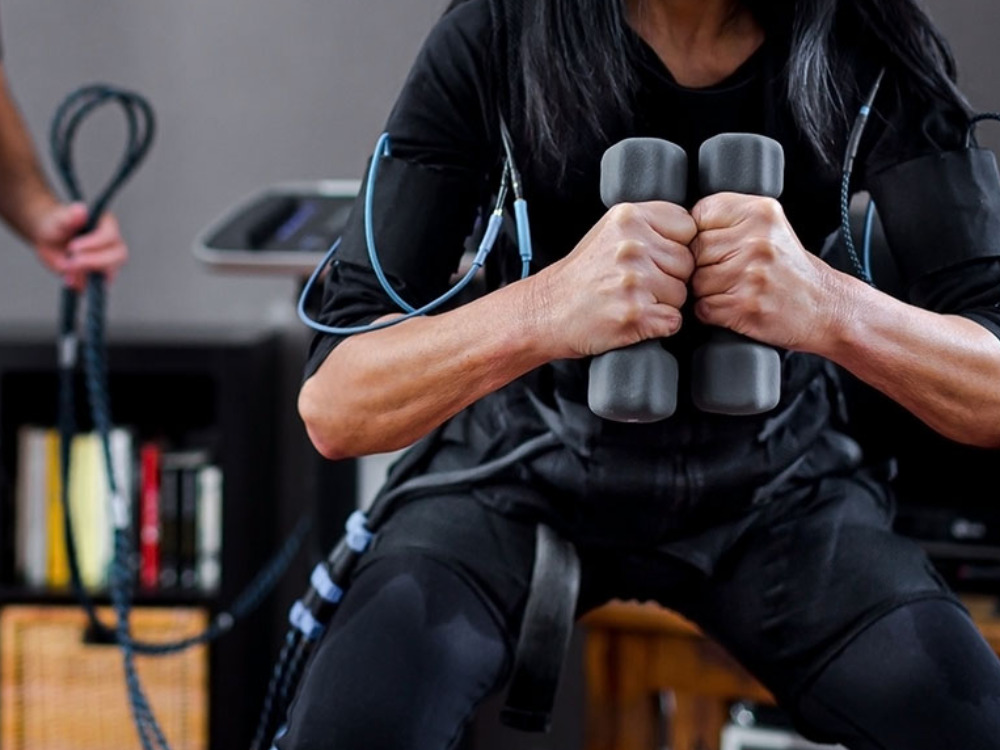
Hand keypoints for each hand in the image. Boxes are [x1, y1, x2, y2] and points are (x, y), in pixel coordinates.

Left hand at [32, 202, 128, 290]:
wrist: (48, 238)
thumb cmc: (55, 224)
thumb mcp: (57, 218)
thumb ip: (69, 215)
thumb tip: (81, 210)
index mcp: (107, 225)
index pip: (111, 236)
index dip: (93, 244)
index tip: (72, 247)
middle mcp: (112, 243)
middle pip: (118, 256)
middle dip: (94, 261)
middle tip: (71, 262)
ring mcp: (108, 261)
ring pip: (112, 272)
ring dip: (88, 274)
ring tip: (67, 269)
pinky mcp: (100, 275)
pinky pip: (98, 285)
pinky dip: (84, 284)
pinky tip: (69, 278)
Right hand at [530, 201, 696, 358]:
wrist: (547, 310)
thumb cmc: (581, 275)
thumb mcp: (610, 231)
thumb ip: (649, 225)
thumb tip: (693, 231)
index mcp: (628, 217)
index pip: (687, 226)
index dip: (676, 245)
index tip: (654, 257)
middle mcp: (632, 246)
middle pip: (687, 262)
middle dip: (669, 276)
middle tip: (638, 282)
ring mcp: (634, 281)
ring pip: (682, 293)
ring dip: (663, 302)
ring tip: (632, 298)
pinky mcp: (635, 314)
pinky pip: (673, 320)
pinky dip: (658, 324)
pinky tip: (634, 316)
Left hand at [690, 193, 838, 350]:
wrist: (826, 307)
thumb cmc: (791, 270)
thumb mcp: (769, 226)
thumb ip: (729, 219)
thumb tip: (680, 228)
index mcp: (760, 211)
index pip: (698, 214)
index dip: (700, 234)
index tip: (719, 247)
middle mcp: (756, 240)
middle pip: (693, 249)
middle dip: (703, 265)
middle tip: (730, 272)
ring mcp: (750, 274)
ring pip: (696, 281)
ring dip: (706, 291)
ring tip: (735, 289)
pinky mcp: (745, 306)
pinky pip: (703, 307)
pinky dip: (712, 312)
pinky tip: (735, 306)